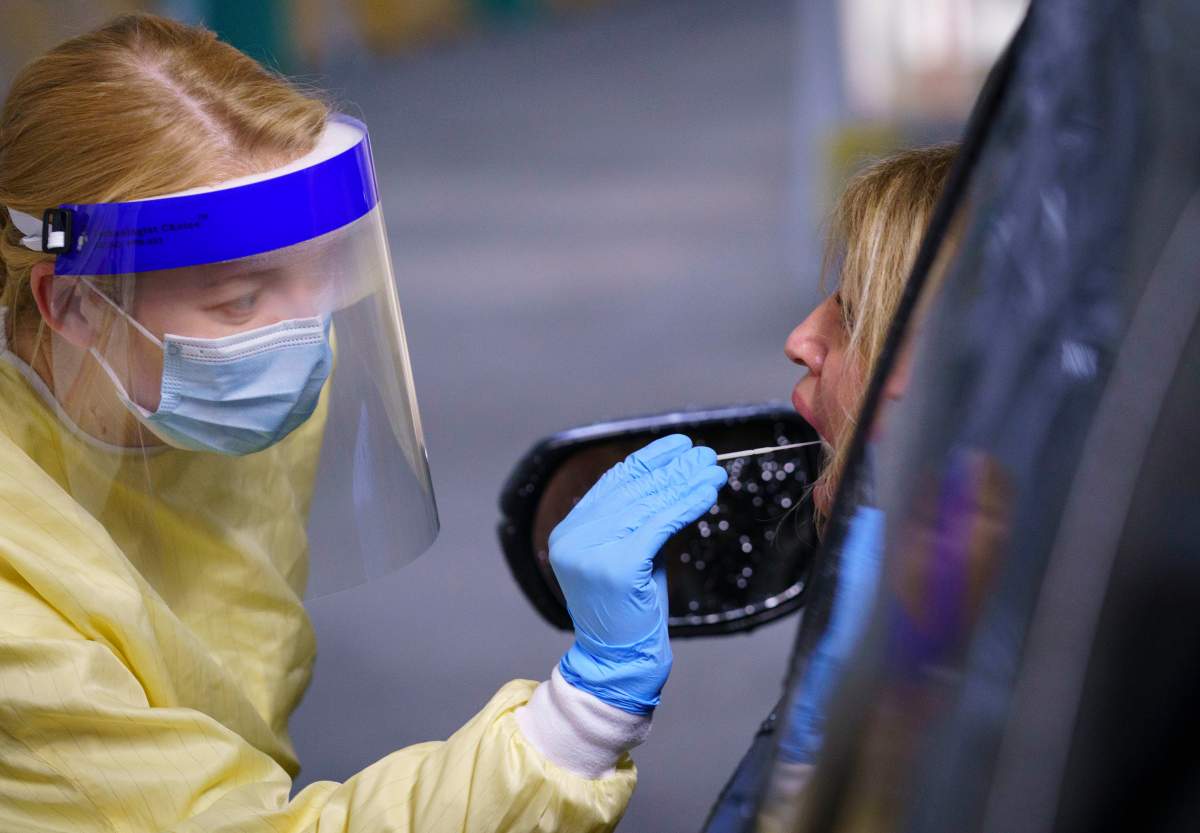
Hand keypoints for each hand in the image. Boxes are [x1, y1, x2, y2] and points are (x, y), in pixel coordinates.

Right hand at [550, 434, 727, 713]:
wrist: (619, 661)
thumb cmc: (629, 611)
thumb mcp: (629, 554)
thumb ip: (638, 518)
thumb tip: (674, 476)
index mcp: (568, 532)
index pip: (612, 482)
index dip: (648, 460)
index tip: (678, 444)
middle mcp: (572, 537)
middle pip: (633, 489)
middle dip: (674, 469)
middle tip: (705, 454)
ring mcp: (591, 551)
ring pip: (649, 504)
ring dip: (686, 482)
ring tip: (713, 469)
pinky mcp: (617, 565)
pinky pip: (660, 524)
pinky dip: (688, 504)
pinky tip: (707, 492)